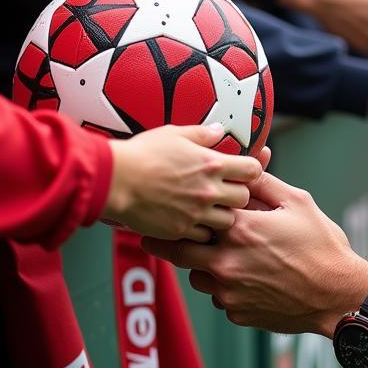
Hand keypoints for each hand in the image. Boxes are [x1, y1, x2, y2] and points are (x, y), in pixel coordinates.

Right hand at [101, 123, 262, 241]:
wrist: (115, 181)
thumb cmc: (142, 154)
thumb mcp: (175, 134)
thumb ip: (202, 134)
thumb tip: (219, 131)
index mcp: (212, 163)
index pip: (253, 170)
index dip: (250, 170)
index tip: (242, 170)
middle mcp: (209, 190)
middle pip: (244, 198)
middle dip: (238, 194)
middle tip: (225, 191)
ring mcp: (196, 213)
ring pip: (228, 221)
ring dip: (222, 215)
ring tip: (209, 208)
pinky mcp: (181, 230)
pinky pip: (204, 237)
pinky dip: (202, 231)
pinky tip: (192, 221)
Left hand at [142, 172, 367, 335]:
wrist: (337, 294)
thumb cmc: (321, 245)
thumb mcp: (297, 202)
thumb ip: (264, 182)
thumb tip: (249, 160)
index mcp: (240, 229)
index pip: (194, 216)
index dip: (179, 210)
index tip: (166, 207)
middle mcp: (227, 263)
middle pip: (178, 251)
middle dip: (163, 242)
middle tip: (151, 235)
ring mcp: (229, 292)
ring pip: (198, 278)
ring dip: (203, 266)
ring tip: (221, 256)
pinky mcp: (237, 313)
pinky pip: (220, 297)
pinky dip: (227, 287)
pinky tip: (249, 278)